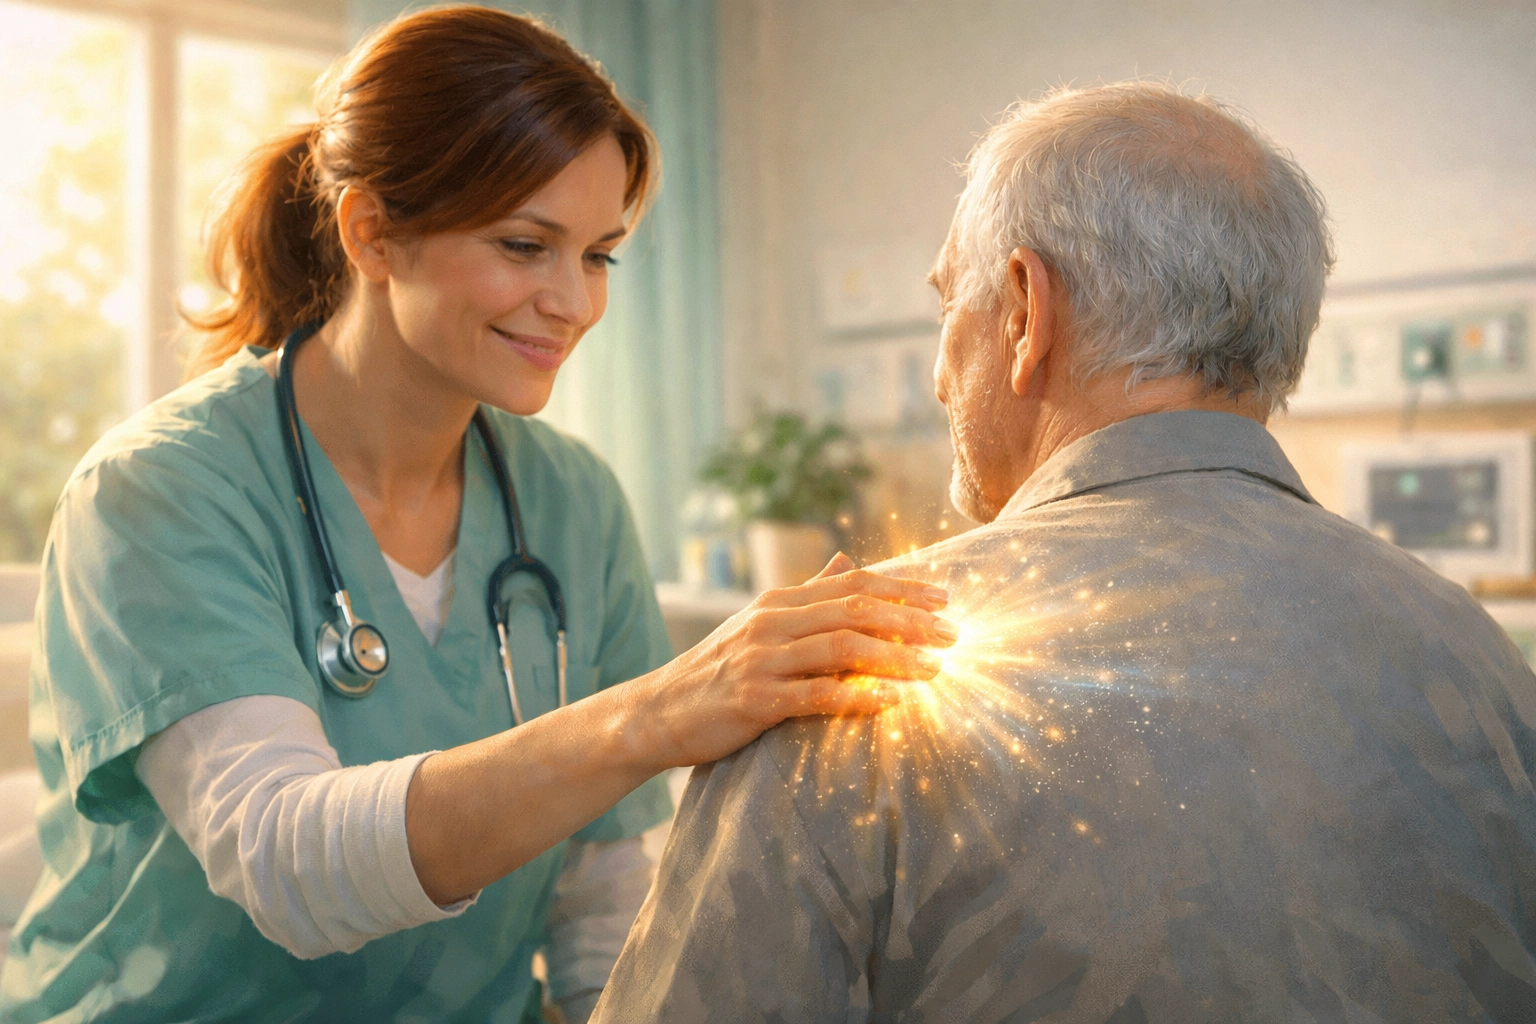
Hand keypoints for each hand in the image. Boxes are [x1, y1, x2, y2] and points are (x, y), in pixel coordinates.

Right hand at [641, 553, 956, 766]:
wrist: (657, 710)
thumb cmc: (716, 670)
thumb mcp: (759, 622)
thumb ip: (808, 593)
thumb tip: (847, 560)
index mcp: (779, 601)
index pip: (852, 583)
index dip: (903, 588)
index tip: (946, 598)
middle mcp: (772, 622)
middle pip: (855, 610)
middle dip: (912, 620)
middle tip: (955, 634)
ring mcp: (762, 659)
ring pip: (843, 648)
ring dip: (896, 657)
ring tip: (936, 669)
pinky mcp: (755, 700)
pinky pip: (818, 695)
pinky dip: (860, 696)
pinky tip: (893, 701)